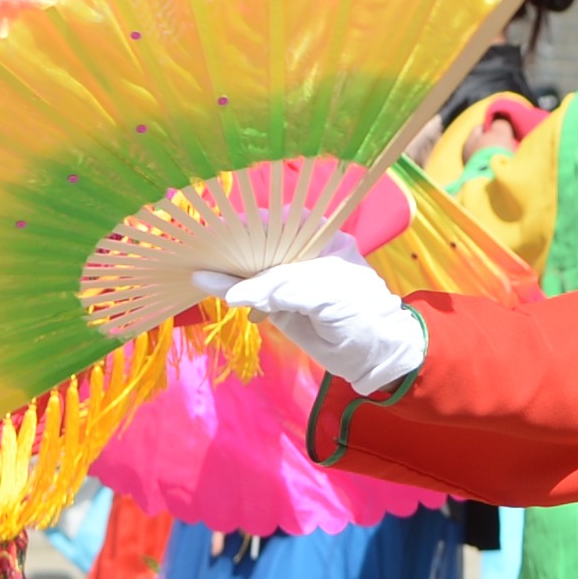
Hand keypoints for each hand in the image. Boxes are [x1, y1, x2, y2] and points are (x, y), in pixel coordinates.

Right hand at [196, 238, 426, 394]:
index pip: (282, 220)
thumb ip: (281, 288)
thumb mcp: (326, 294)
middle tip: (204, 245)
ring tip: (200, 263)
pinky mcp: (278, 308)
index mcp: (321, 239)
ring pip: (252, 269)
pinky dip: (229, 291)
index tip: (226, 223)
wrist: (376, 358)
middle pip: (262, 242)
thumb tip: (232, 292)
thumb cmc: (362, 314)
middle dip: (235, 244)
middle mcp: (302, 255)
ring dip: (227, 268)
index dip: (256, 220)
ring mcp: (288, 282)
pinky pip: (250, 296)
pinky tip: (209, 284)